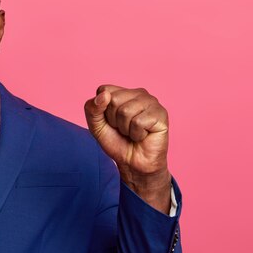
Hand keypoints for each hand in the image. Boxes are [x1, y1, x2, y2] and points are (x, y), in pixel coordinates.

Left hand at [84, 85, 170, 212]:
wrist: (132, 163)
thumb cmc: (116, 141)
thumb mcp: (96, 126)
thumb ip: (92, 109)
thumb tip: (104, 95)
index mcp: (123, 92)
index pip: (104, 90)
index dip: (102, 110)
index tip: (110, 121)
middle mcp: (138, 93)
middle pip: (114, 100)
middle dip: (114, 120)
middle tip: (123, 129)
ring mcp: (152, 102)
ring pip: (126, 111)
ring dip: (125, 128)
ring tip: (132, 132)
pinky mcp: (161, 114)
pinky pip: (138, 122)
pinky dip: (136, 134)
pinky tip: (143, 136)